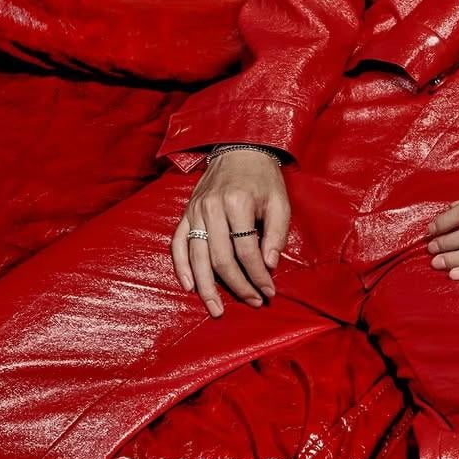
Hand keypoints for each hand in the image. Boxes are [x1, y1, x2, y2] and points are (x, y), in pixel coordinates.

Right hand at [171, 150, 290, 316]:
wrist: (239, 149)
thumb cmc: (263, 178)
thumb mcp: (280, 201)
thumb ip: (277, 234)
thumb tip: (269, 266)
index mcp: (237, 204)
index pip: (247, 251)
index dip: (259, 276)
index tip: (269, 292)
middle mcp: (211, 208)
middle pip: (221, 259)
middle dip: (238, 286)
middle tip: (253, 302)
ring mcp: (195, 211)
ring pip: (197, 257)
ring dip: (207, 287)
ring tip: (217, 309)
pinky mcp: (186, 213)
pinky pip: (178, 244)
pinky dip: (181, 267)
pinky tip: (190, 286)